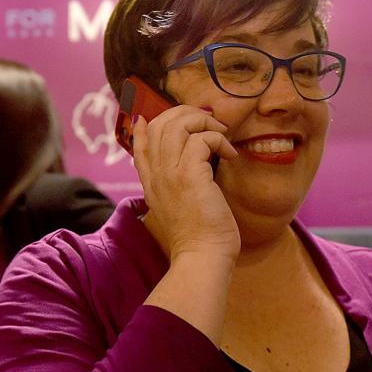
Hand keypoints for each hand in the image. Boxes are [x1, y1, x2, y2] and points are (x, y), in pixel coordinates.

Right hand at [132, 107, 239, 261]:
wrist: (202, 257)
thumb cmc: (199, 237)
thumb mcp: (179, 208)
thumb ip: (178, 186)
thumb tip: (193, 168)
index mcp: (151, 183)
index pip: (140, 144)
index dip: (146, 126)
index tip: (153, 117)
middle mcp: (156, 175)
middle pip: (158, 124)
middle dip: (185, 114)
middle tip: (208, 122)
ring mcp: (170, 174)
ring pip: (177, 125)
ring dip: (203, 122)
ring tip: (220, 134)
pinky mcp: (189, 176)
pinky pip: (201, 140)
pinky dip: (219, 139)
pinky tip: (230, 154)